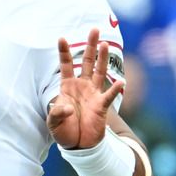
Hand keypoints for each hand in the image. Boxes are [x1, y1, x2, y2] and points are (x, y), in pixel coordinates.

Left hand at [48, 28, 124, 149]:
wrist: (78, 145)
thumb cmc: (64, 131)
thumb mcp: (53, 123)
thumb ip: (57, 113)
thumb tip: (69, 108)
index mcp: (67, 86)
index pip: (66, 65)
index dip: (64, 52)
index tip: (61, 37)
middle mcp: (82, 86)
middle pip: (87, 62)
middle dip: (90, 46)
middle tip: (94, 30)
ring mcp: (93, 94)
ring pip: (99, 72)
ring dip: (103, 59)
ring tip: (105, 44)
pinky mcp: (101, 105)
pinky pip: (109, 95)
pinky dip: (115, 89)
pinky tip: (122, 81)